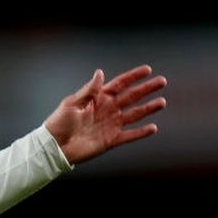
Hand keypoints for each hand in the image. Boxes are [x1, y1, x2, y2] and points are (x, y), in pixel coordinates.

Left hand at [45, 65, 166, 164]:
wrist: (54, 147)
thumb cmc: (59, 123)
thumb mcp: (72, 103)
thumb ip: (89, 90)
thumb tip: (100, 73)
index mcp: (98, 98)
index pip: (119, 84)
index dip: (133, 77)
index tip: (147, 70)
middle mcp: (107, 110)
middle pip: (131, 97)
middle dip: (146, 89)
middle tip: (162, 81)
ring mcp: (110, 125)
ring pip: (134, 115)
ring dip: (148, 108)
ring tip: (162, 102)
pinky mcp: (111, 140)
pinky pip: (129, 135)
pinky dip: (141, 133)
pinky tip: (153, 128)